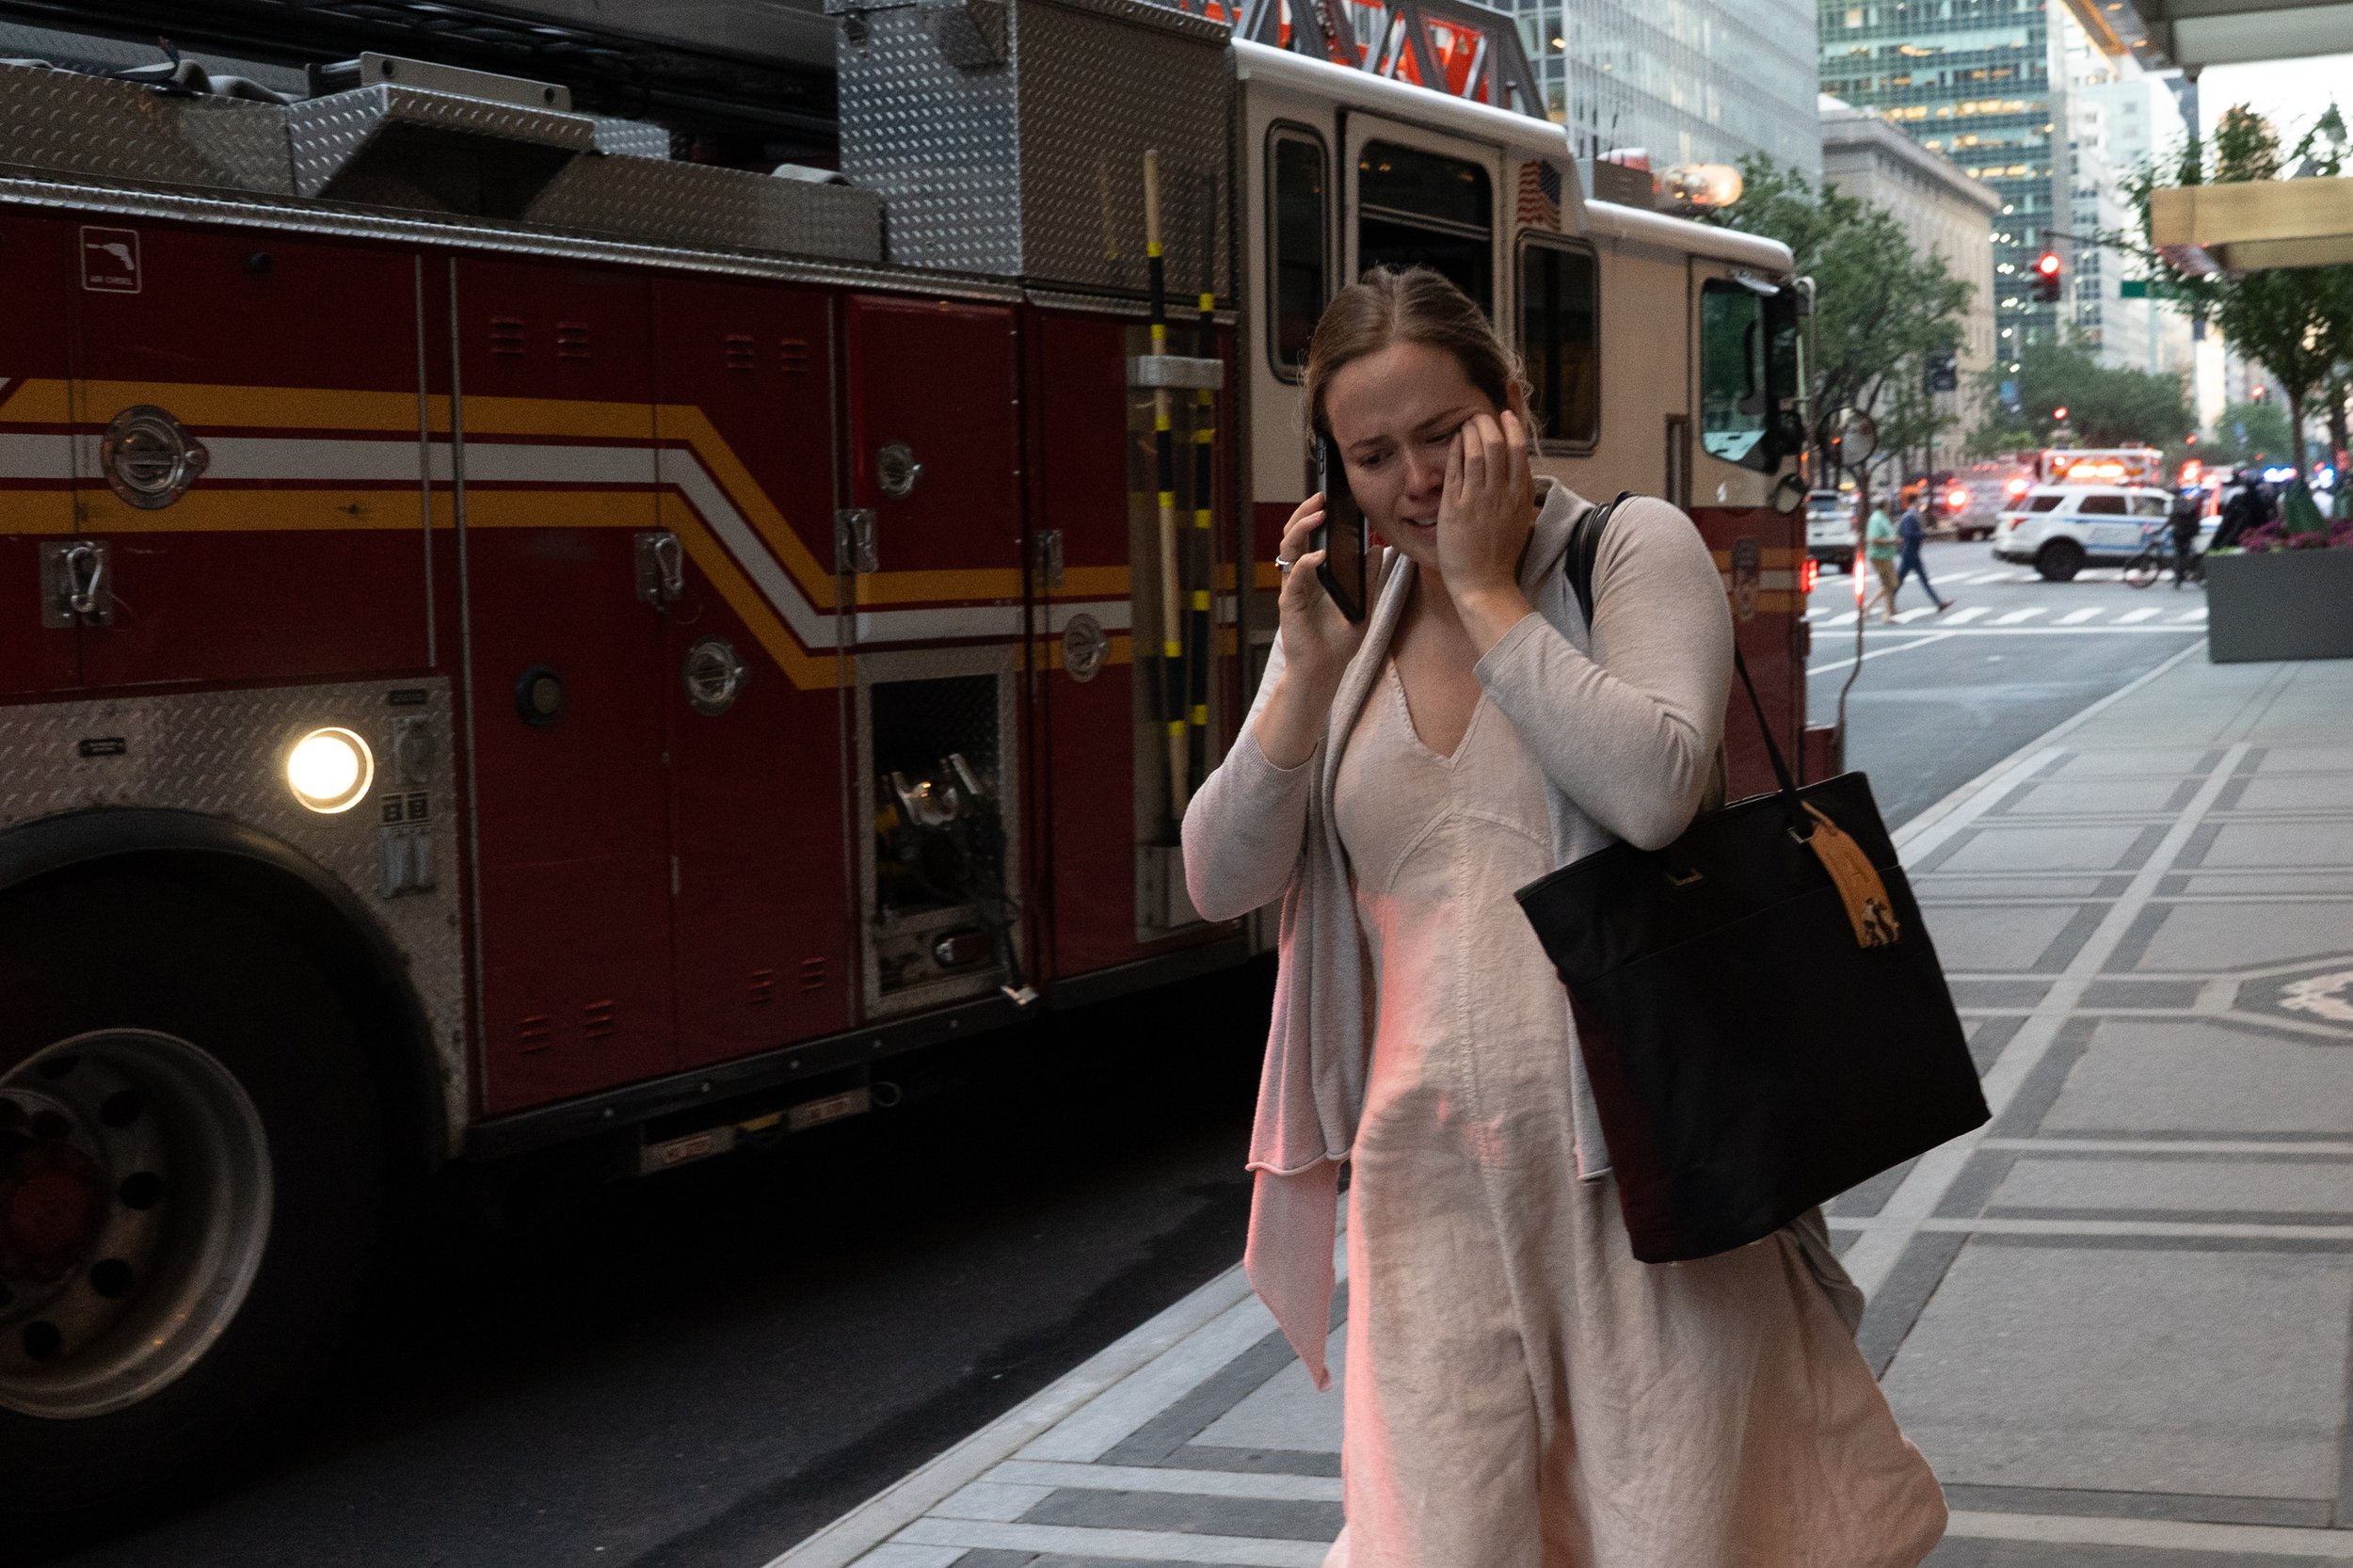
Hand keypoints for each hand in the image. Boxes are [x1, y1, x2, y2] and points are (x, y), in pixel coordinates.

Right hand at [1273, 492, 1388, 690]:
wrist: (1326, 670)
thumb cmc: (1339, 640)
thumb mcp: (1364, 603)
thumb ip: (1369, 576)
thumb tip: (1379, 547)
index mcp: (1314, 574)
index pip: (1309, 536)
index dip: (1314, 515)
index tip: (1329, 498)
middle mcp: (1299, 577)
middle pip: (1294, 536)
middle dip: (1304, 513)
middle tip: (1319, 497)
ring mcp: (1292, 589)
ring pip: (1288, 550)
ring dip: (1302, 530)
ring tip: (1318, 517)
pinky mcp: (1289, 605)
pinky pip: (1294, 579)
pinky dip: (1306, 564)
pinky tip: (1320, 556)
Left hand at [1435, 409, 1536, 650]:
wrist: (1485, 584)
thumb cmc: (1500, 553)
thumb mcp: (1519, 518)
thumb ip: (1519, 493)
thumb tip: (1518, 471)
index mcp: (1521, 494)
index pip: (1520, 449)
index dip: (1513, 425)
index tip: (1505, 413)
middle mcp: (1503, 493)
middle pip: (1499, 444)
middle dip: (1489, 423)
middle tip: (1479, 415)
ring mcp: (1480, 499)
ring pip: (1479, 452)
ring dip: (1472, 431)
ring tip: (1467, 422)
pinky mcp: (1457, 508)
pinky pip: (1457, 469)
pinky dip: (1457, 449)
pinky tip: (1454, 440)